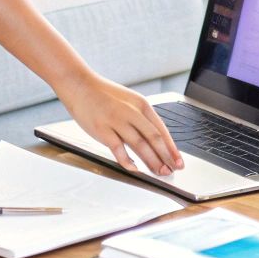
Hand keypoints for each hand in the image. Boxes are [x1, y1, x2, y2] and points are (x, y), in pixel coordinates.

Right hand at [54, 70, 184, 175]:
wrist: (80, 85)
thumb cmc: (104, 95)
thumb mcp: (129, 101)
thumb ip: (140, 118)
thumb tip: (154, 140)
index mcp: (141, 104)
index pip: (161, 129)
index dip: (171, 147)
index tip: (178, 160)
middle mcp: (132, 112)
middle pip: (154, 138)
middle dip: (166, 157)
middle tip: (172, 170)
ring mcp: (117, 120)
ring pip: (140, 145)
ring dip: (151, 161)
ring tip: (159, 172)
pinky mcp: (103, 130)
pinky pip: (119, 149)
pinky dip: (128, 161)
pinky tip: (135, 169)